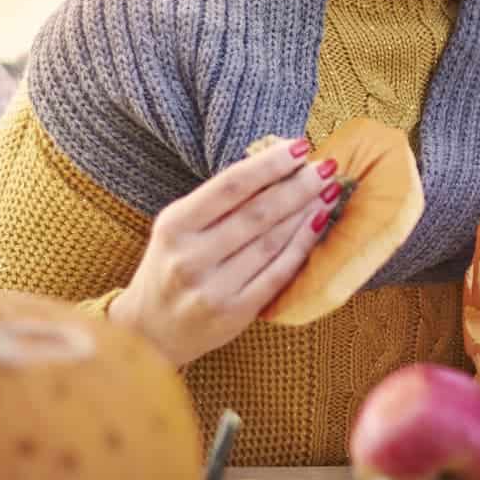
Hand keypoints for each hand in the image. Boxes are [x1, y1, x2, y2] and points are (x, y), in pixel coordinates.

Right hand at [109, 137, 337, 367]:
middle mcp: (191, 257)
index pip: (231, 186)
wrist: (151, 331)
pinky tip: (318, 224)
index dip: (270, 164)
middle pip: (258, 213)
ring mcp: (213, 288)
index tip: (300, 147)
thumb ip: (218, 201)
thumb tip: (276, 164)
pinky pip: (278, 272)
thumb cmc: (171, 267)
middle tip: (327, 167)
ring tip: (328, 190)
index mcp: (174, 225)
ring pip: (272, 241)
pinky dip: (302, 245)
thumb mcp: (179, 227)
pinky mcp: (235, 313)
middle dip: (298, 186)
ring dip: (306, 212)